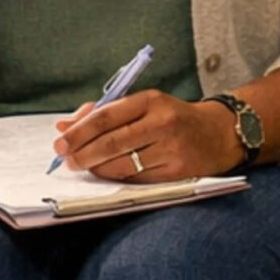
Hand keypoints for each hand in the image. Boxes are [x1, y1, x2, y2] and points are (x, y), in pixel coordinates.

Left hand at [52, 91, 241, 181]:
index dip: (79, 131)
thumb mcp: (144, 105)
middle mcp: (162, 122)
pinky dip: (117, 178)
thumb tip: (63, 125)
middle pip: (112, 142)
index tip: (60, 141)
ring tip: (83, 167)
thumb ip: (104, 113)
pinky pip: (138, 179)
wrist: (219, 133)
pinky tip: (106, 174)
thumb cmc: (173, 117)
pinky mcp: (178, 171)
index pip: (107, 116)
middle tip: (66, 160)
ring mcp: (171, 148)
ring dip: (97, 168)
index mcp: (151, 100)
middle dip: (83, 153)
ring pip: (123, 164)